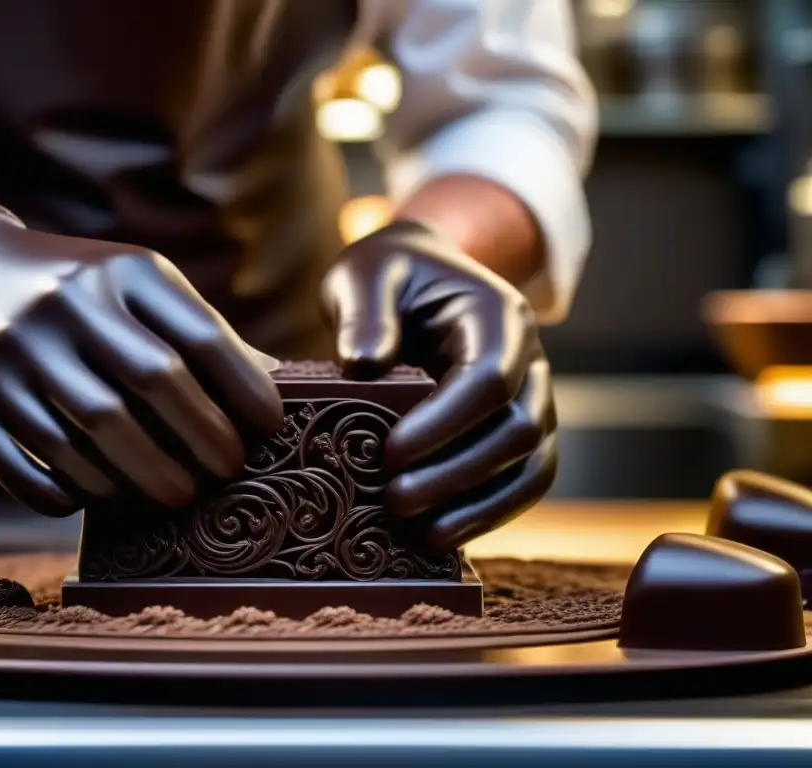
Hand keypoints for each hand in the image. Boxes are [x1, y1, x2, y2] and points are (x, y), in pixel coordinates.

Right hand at [0, 199, 282, 516]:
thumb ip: (196, 330)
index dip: (244, 391)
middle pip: (153, 384)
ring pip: (92, 435)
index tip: (270, 430)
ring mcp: (7, 357)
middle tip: (228, 472)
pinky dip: (75, 493)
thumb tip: (275, 384)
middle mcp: (61, 306)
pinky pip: (31, 471)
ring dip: (146, 476)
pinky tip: (102, 494)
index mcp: (119, 273)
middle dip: (204, 439)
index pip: (199, 337)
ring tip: (176, 492)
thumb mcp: (131, 286)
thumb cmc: (70, 290)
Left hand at [321, 220, 556, 550]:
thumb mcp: (367, 273)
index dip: (444, 424)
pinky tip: (441, 536)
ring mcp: (534, 400)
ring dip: (480, 507)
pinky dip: (490, 514)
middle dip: (457, 473)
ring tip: (421, 536)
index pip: (489, 379)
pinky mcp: (522, 434)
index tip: (390, 453)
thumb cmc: (390, 276)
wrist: (421, 278)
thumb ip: (364, 312)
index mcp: (499, 316)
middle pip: (519, 430)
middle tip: (393, 500)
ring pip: (532, 466)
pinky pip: (525, 482)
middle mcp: (530, 360)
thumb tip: (364, 362)